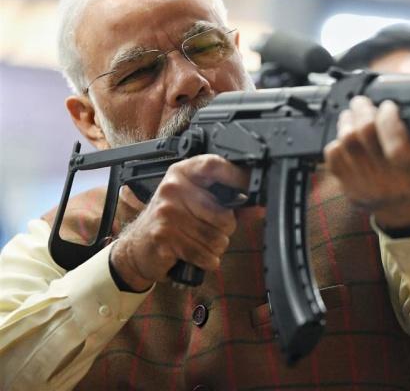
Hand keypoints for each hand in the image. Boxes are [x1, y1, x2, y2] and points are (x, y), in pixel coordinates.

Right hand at [110, 154, 248, 290]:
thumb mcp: (195, 203)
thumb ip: (228, 203)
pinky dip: (206, 260)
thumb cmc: (171, 222)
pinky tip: (195, 255)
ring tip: (200, 242)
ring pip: (217, 238)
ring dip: (215, 247)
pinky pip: (204, 254)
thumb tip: (258, 207)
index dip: (236, 176)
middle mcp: (173, 188)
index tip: (250, 188)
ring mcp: (167, 212)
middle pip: (224, 214)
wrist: (137, 247)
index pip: (213, 165)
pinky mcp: (164, 236)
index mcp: (183, 173)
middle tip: (210, 230)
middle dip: (225, 229)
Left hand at [324, 96, 409, 230]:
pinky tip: (345, 136)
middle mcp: (389, 180)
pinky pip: (332, 155)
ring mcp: (366, 184)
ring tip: (352, 115)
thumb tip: (400, 101)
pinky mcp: (348, 185)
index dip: (389, 119)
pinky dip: (336, 140)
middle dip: (362, 109)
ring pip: (346, 140)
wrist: (404, 206)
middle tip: (363, 102)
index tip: (388, 106)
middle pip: (365, 133)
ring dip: (347, 121)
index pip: (397, 145)